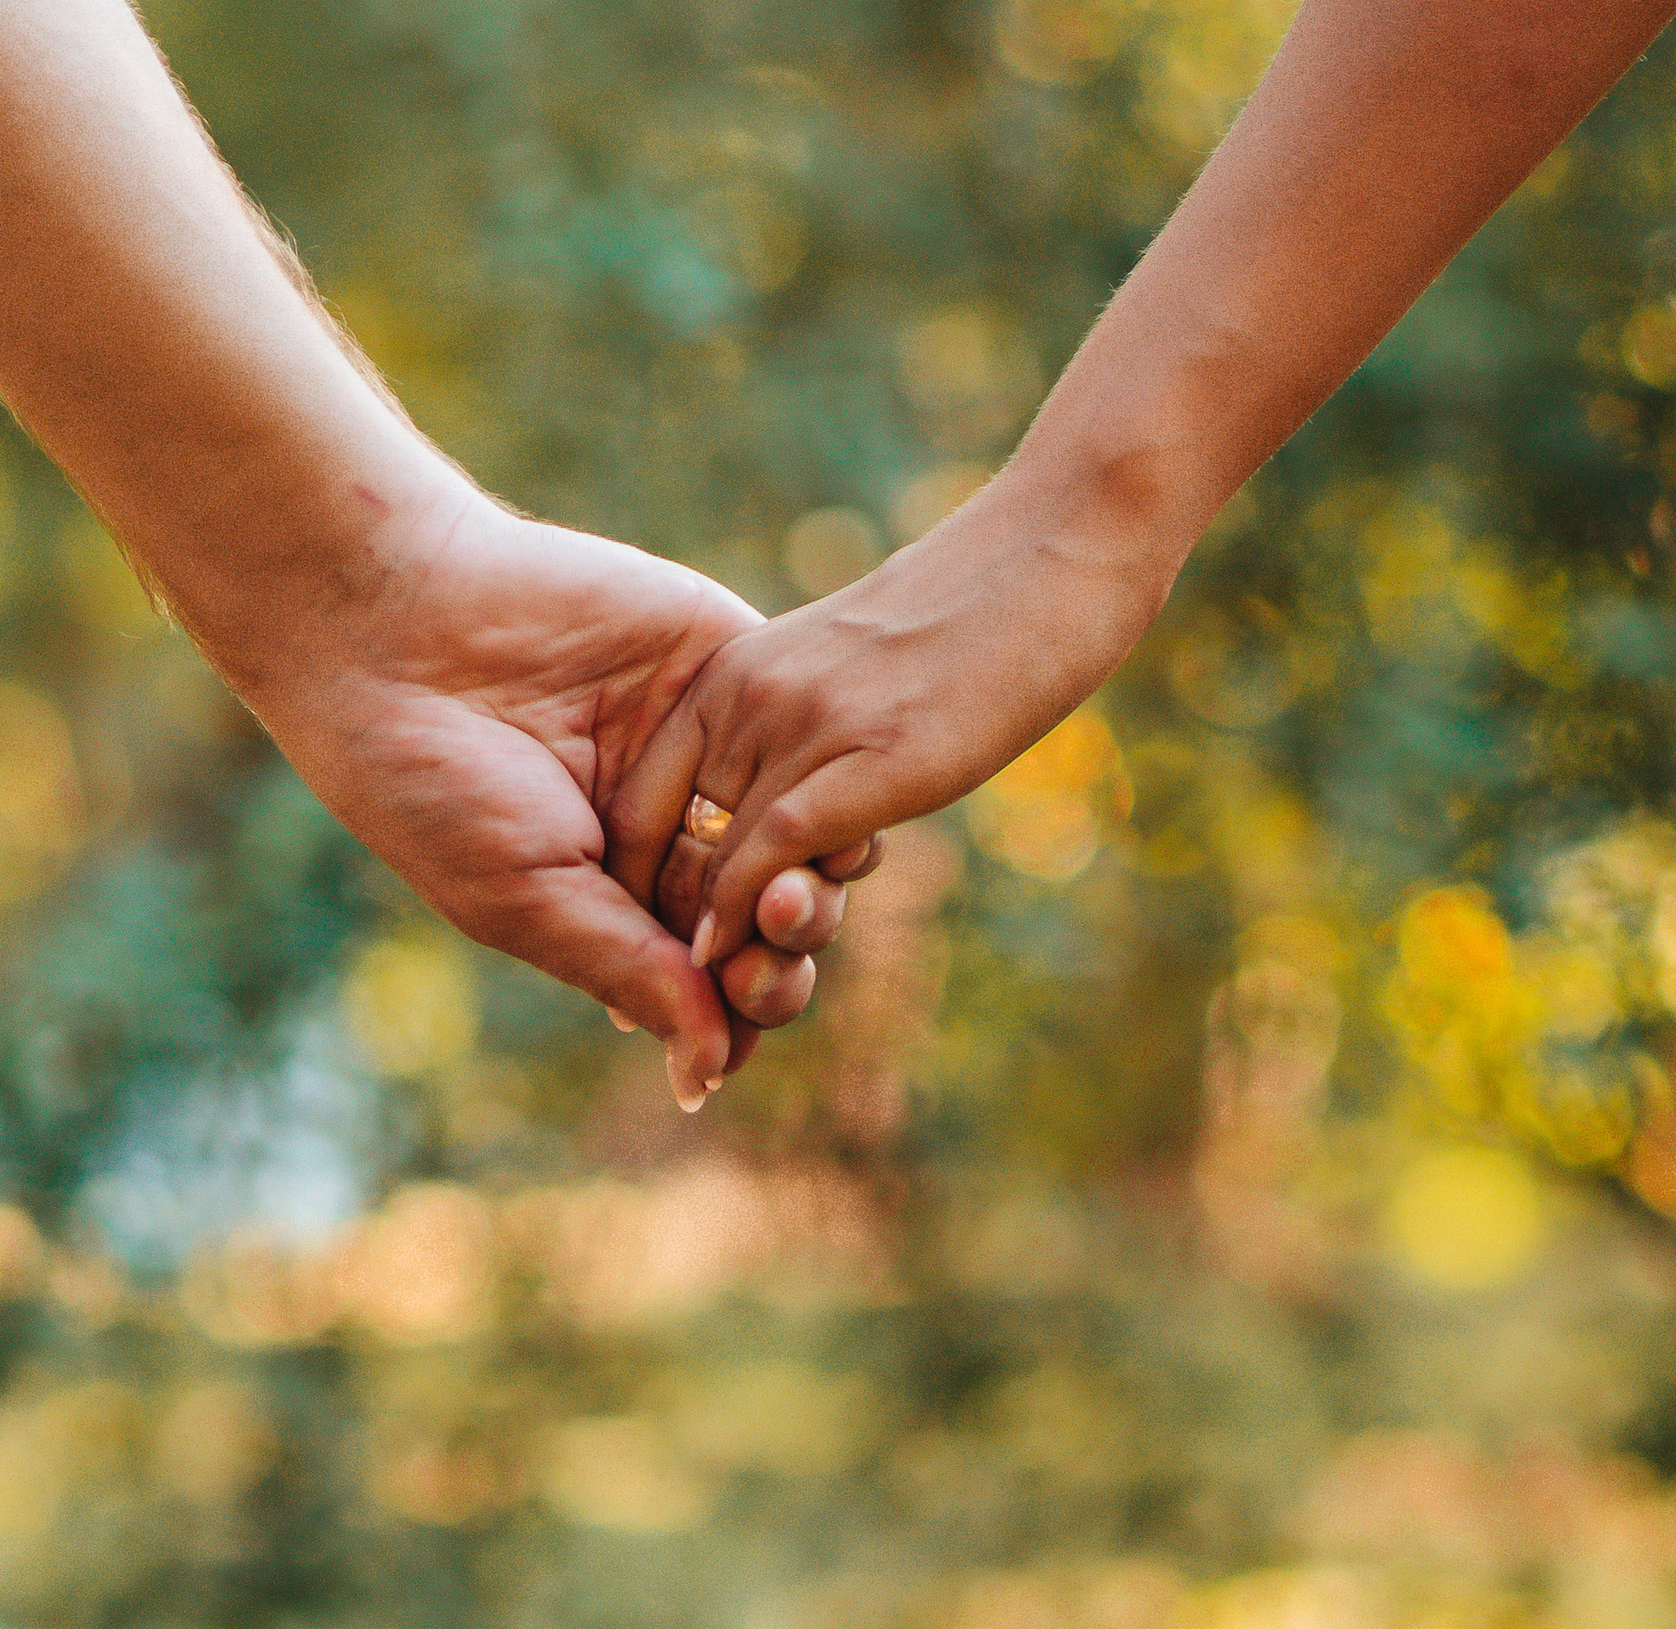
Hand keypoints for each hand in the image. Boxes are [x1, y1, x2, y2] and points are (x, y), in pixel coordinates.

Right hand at [209, 473, 878, 1109]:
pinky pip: (804, 738)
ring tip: (789, 900)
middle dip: (781, 956)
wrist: (397, 625)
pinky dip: (821, 785)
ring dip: (814, 881)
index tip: (741, 1027)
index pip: (713, 976)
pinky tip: (814, 820)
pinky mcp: (726, 670)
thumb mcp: (531, 901)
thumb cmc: (436, 785)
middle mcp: (672, 833)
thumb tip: (712, 1077)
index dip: (742, 1009)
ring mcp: (705, 752)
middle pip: (768, 917)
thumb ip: (633, 976)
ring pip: (802, 834)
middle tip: (763, 967)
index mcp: (619, 901)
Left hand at [607, 468, 1167, 977]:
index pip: (638, 802)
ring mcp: (804, 726)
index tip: (633, 963)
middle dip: (653, 944)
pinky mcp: (869, 757)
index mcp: (729, 675)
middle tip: (650, 1027)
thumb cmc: (963, 624)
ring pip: (714, 863)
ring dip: (702, 958)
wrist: (1050, 553)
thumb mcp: (843, 676)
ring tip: (696, 1029)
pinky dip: (738, 915)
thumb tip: (772, 831)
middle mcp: (747, 697)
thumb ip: (792, 743)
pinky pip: (770, 850)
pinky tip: (722, 964)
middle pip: (663, 844)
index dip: (625, 893)